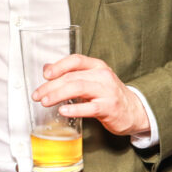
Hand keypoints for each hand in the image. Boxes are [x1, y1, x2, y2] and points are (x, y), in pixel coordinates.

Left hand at [31, 54, 149, 135]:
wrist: (134, 111)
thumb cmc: (109, 95)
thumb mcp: (92, 80)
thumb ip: (71, 74)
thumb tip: (47, 68)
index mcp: (97, 66)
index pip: (76, 60)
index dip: (58, 66)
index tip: (45, 74)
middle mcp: (102, 76)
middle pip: (72, 77)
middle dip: (51, 85)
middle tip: (37, 94)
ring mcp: (107, 91)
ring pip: (78, 88)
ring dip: (58, 95)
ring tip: (45, 101)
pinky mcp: (109, 108)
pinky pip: (89, 107)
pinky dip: (74, 109)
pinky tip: (63, 111)